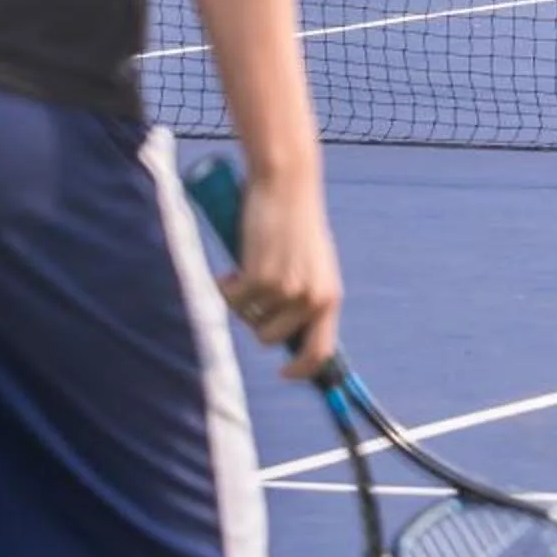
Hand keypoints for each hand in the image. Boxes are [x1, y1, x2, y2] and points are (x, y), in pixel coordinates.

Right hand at [221, 170, 343, 377]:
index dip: (302, 370)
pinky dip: (226, 285)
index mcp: (330, 296)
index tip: (284, 372)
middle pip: (272, 339)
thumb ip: (305, 297)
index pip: (321, 352)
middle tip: (251, 293)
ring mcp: (286, 290)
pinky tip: (232, 267)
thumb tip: (286, 335)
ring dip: (241, 299)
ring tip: (247, 269)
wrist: (286, 184)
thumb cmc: (295, 223)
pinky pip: (232, 299)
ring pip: (249, 318)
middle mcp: (312, 298)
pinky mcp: (259, 278)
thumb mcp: (311, 266)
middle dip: (255, 321)